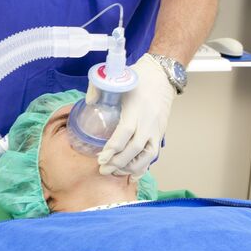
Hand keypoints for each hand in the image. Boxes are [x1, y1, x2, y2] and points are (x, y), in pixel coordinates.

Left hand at [87, 54, 175, 178]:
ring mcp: (156, 128)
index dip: (113, 147)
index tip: (101, 158)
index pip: (125, 132)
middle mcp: (148, 121)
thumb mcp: (117, 80)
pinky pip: (154, 154)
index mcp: (136, 108)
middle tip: (103, 169)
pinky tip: (132, 175)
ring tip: (115, 172)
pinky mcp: (161, 132)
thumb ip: (99, 88)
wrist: (162, 75)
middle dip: (118, 162)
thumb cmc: (137, 78)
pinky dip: (144, 166)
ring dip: (130, 167)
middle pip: (135, 148)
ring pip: (147, 155)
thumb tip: (88, 102)